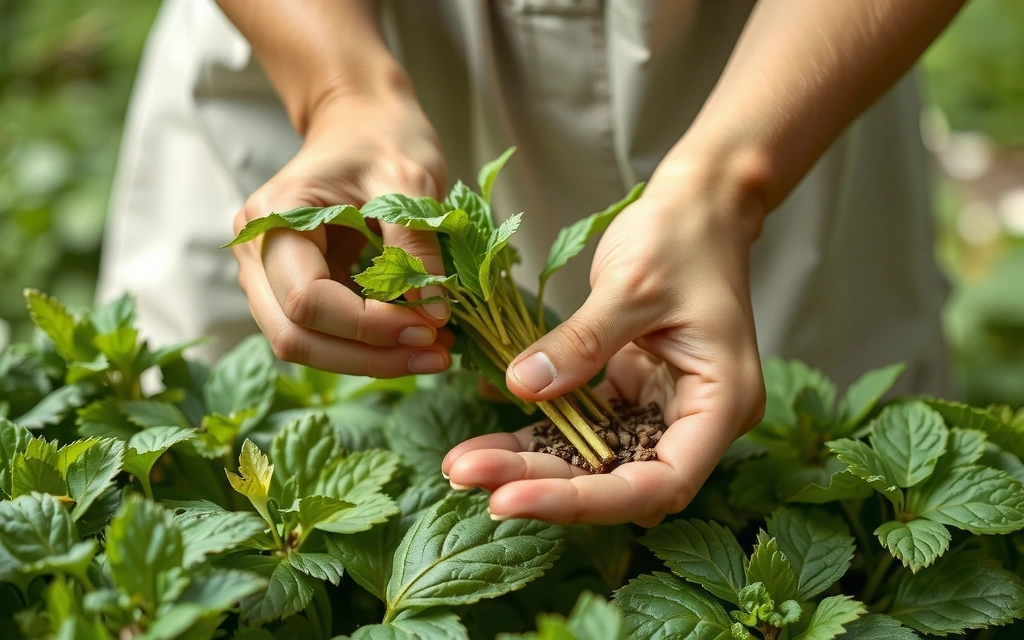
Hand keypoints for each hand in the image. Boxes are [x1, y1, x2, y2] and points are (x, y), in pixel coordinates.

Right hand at [232, 92, 454, 376]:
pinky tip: (416, 341)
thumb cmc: (382, 136)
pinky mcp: (296, 289)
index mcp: (273, 218)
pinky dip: (369, 347)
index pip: (307, 300)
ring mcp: (271, 275)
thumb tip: (431, 313)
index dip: (367, 327)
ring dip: (369, 360)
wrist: (362, 119)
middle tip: (437, 356)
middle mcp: (257, 252)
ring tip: (434, 354)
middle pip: (295, 336)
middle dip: (368, 357)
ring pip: (306, 345)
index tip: (429, 327)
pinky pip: (324, 334)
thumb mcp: (409, 180)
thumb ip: (415, 245)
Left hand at [442, 168, 766, 526]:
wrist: (698, 205)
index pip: (659, 484)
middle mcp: (694, 419)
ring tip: (463, 465)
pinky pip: (580, 426)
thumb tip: (521, 387)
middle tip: (468, 475)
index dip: (587, 502)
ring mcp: (660, 409)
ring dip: (530, 465)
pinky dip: (536, 433)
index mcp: (722, 403)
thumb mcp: (631, 284)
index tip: (516, 497)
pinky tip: (486, 438)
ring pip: (593, 459)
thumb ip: (581, 343)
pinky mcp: (630, 393)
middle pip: (618, 479)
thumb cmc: (683, 236)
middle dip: (542, 484)